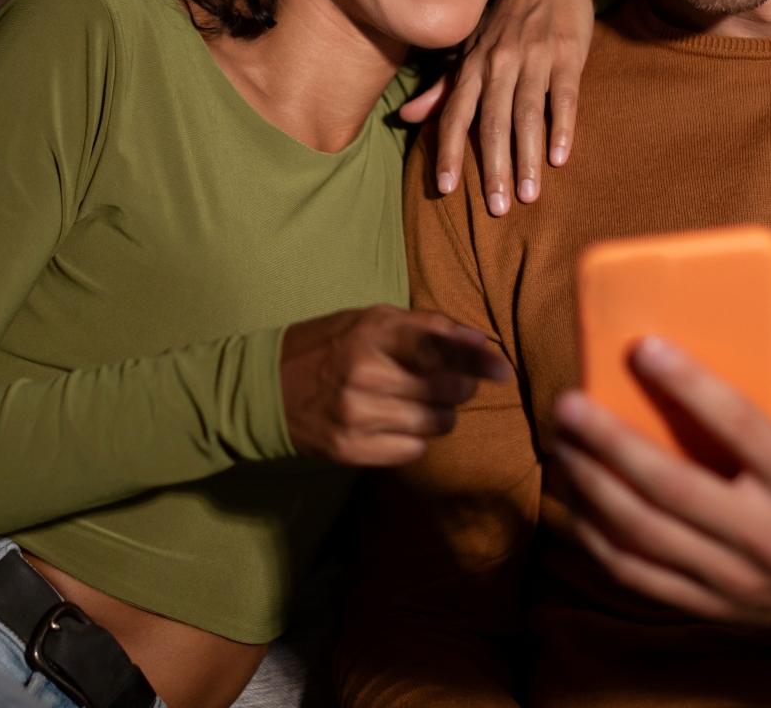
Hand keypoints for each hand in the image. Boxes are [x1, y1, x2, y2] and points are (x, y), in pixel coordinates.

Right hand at [280, 305, 512, 466]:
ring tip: (415, 401)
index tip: (502, 370)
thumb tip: (480, 342)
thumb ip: (429, 327)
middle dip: (458, 386)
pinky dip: (415, 438)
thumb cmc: (331, 345)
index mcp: (371, 334)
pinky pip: (413, 450)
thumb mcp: (373, 320)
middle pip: (446, 390)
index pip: (437, 348)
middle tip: (447, 380)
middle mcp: (364, 375)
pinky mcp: (350, 450)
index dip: (475, 360)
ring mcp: (356, 416)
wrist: (268, 387)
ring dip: (439, 413)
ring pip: (436, 424)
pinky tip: (394, 423)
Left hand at [399, 0, 593, 215]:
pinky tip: (560, 158)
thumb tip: (406, 117)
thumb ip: (444, 87)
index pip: (456, 114)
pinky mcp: (567, 54)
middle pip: (492, 122)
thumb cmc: (509, 19)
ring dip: (526, 157)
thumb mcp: (473, 48)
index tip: (445, 190)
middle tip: (495, 208)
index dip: (449, 151)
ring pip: (526, 114)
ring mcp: (534, 57)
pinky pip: (563, 96)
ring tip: (527, 195)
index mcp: (474, 65)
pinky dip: (561, 127)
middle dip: (492, 167)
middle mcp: (498, 62)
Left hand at [550, 339, 770, 625]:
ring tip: (561, 441)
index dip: (692, 386)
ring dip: (592, 485)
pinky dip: (595, 533)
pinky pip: (637, 571)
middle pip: (674, 487)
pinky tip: (574, 492)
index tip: (644, 348)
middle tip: (570, 403)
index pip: (743, 428)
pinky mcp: (708, 603)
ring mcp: (735, 578)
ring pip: (645, 532)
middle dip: (612, 442)